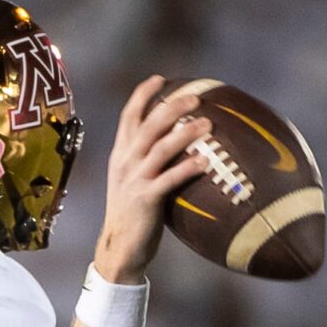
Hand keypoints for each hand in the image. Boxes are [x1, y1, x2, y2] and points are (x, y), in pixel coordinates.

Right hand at [91, 76, 212, 284]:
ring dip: (185, 133)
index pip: (128, 117)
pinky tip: (205, 162)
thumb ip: (146, 159)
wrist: (119, 248)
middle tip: (196, 97)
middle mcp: (125, 163)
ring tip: (207, 123)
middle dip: (172, 107)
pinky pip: (170, 179)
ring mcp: (134, 181)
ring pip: (160, 148)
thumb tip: (175, 138)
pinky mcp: (146, 199)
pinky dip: (188, 168)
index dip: (143, 95)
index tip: (160, 78)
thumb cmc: (132, 213)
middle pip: (148, 125)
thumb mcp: (131, 180)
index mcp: (120, 155)